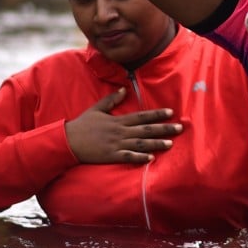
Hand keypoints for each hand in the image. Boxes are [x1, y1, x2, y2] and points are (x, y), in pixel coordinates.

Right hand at [65, 88, 183, 163]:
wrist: (68, 141)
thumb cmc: (82, 125)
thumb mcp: (97, 109)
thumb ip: (111, 100)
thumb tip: (123, 89)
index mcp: (118, 120)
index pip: (142, 116)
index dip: (157, 114)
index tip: (171, 112)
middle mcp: (120, 131)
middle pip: (146, 129)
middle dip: (164, 128)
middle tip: (180, 128)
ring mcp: (116, 144)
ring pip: (140, 143)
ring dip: (156, 143)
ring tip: (170, 143)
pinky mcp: (111, 156)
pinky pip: (128, 157)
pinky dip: (139, 157)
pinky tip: (151, 158)